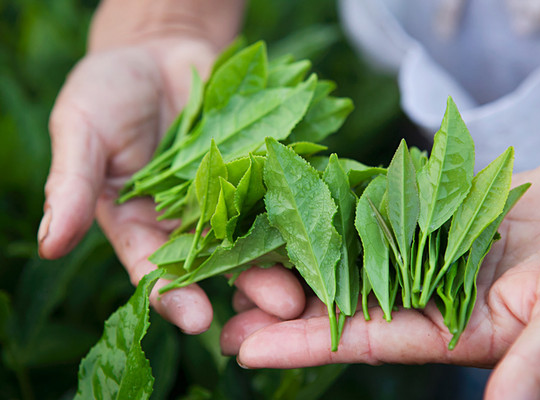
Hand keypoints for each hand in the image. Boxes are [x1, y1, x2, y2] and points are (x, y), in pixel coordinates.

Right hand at [38, 0, 305, 333]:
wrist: (159, 49)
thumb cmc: (108, 90)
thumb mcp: (80, 131)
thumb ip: (69, 186)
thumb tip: (48, 243)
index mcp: (138, 223)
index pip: (153, 268)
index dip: (174, 295)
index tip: (197, 319)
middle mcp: (186, 221)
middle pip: (218, 261)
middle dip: (247, 285)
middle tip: (280, 308)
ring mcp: (228, 197)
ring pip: (255, 235)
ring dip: (282, 259)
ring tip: (308, 282)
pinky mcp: (258, 170)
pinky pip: (279, 192)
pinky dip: (299, 208)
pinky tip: (324, 226)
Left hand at [222, 151, 539, 399]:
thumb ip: (536, 362)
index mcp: (456, 328)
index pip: (366, 341)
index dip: (305, 346)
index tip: (247, 349)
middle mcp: (432, 292)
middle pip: (345, 300)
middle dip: (285, 306)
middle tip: (221, 308)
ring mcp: (431, 247)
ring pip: (353, 254)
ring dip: (302, 258)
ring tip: (244, 259)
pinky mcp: (437, 208)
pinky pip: (380, 208)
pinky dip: (340, 207)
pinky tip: (300, 203)